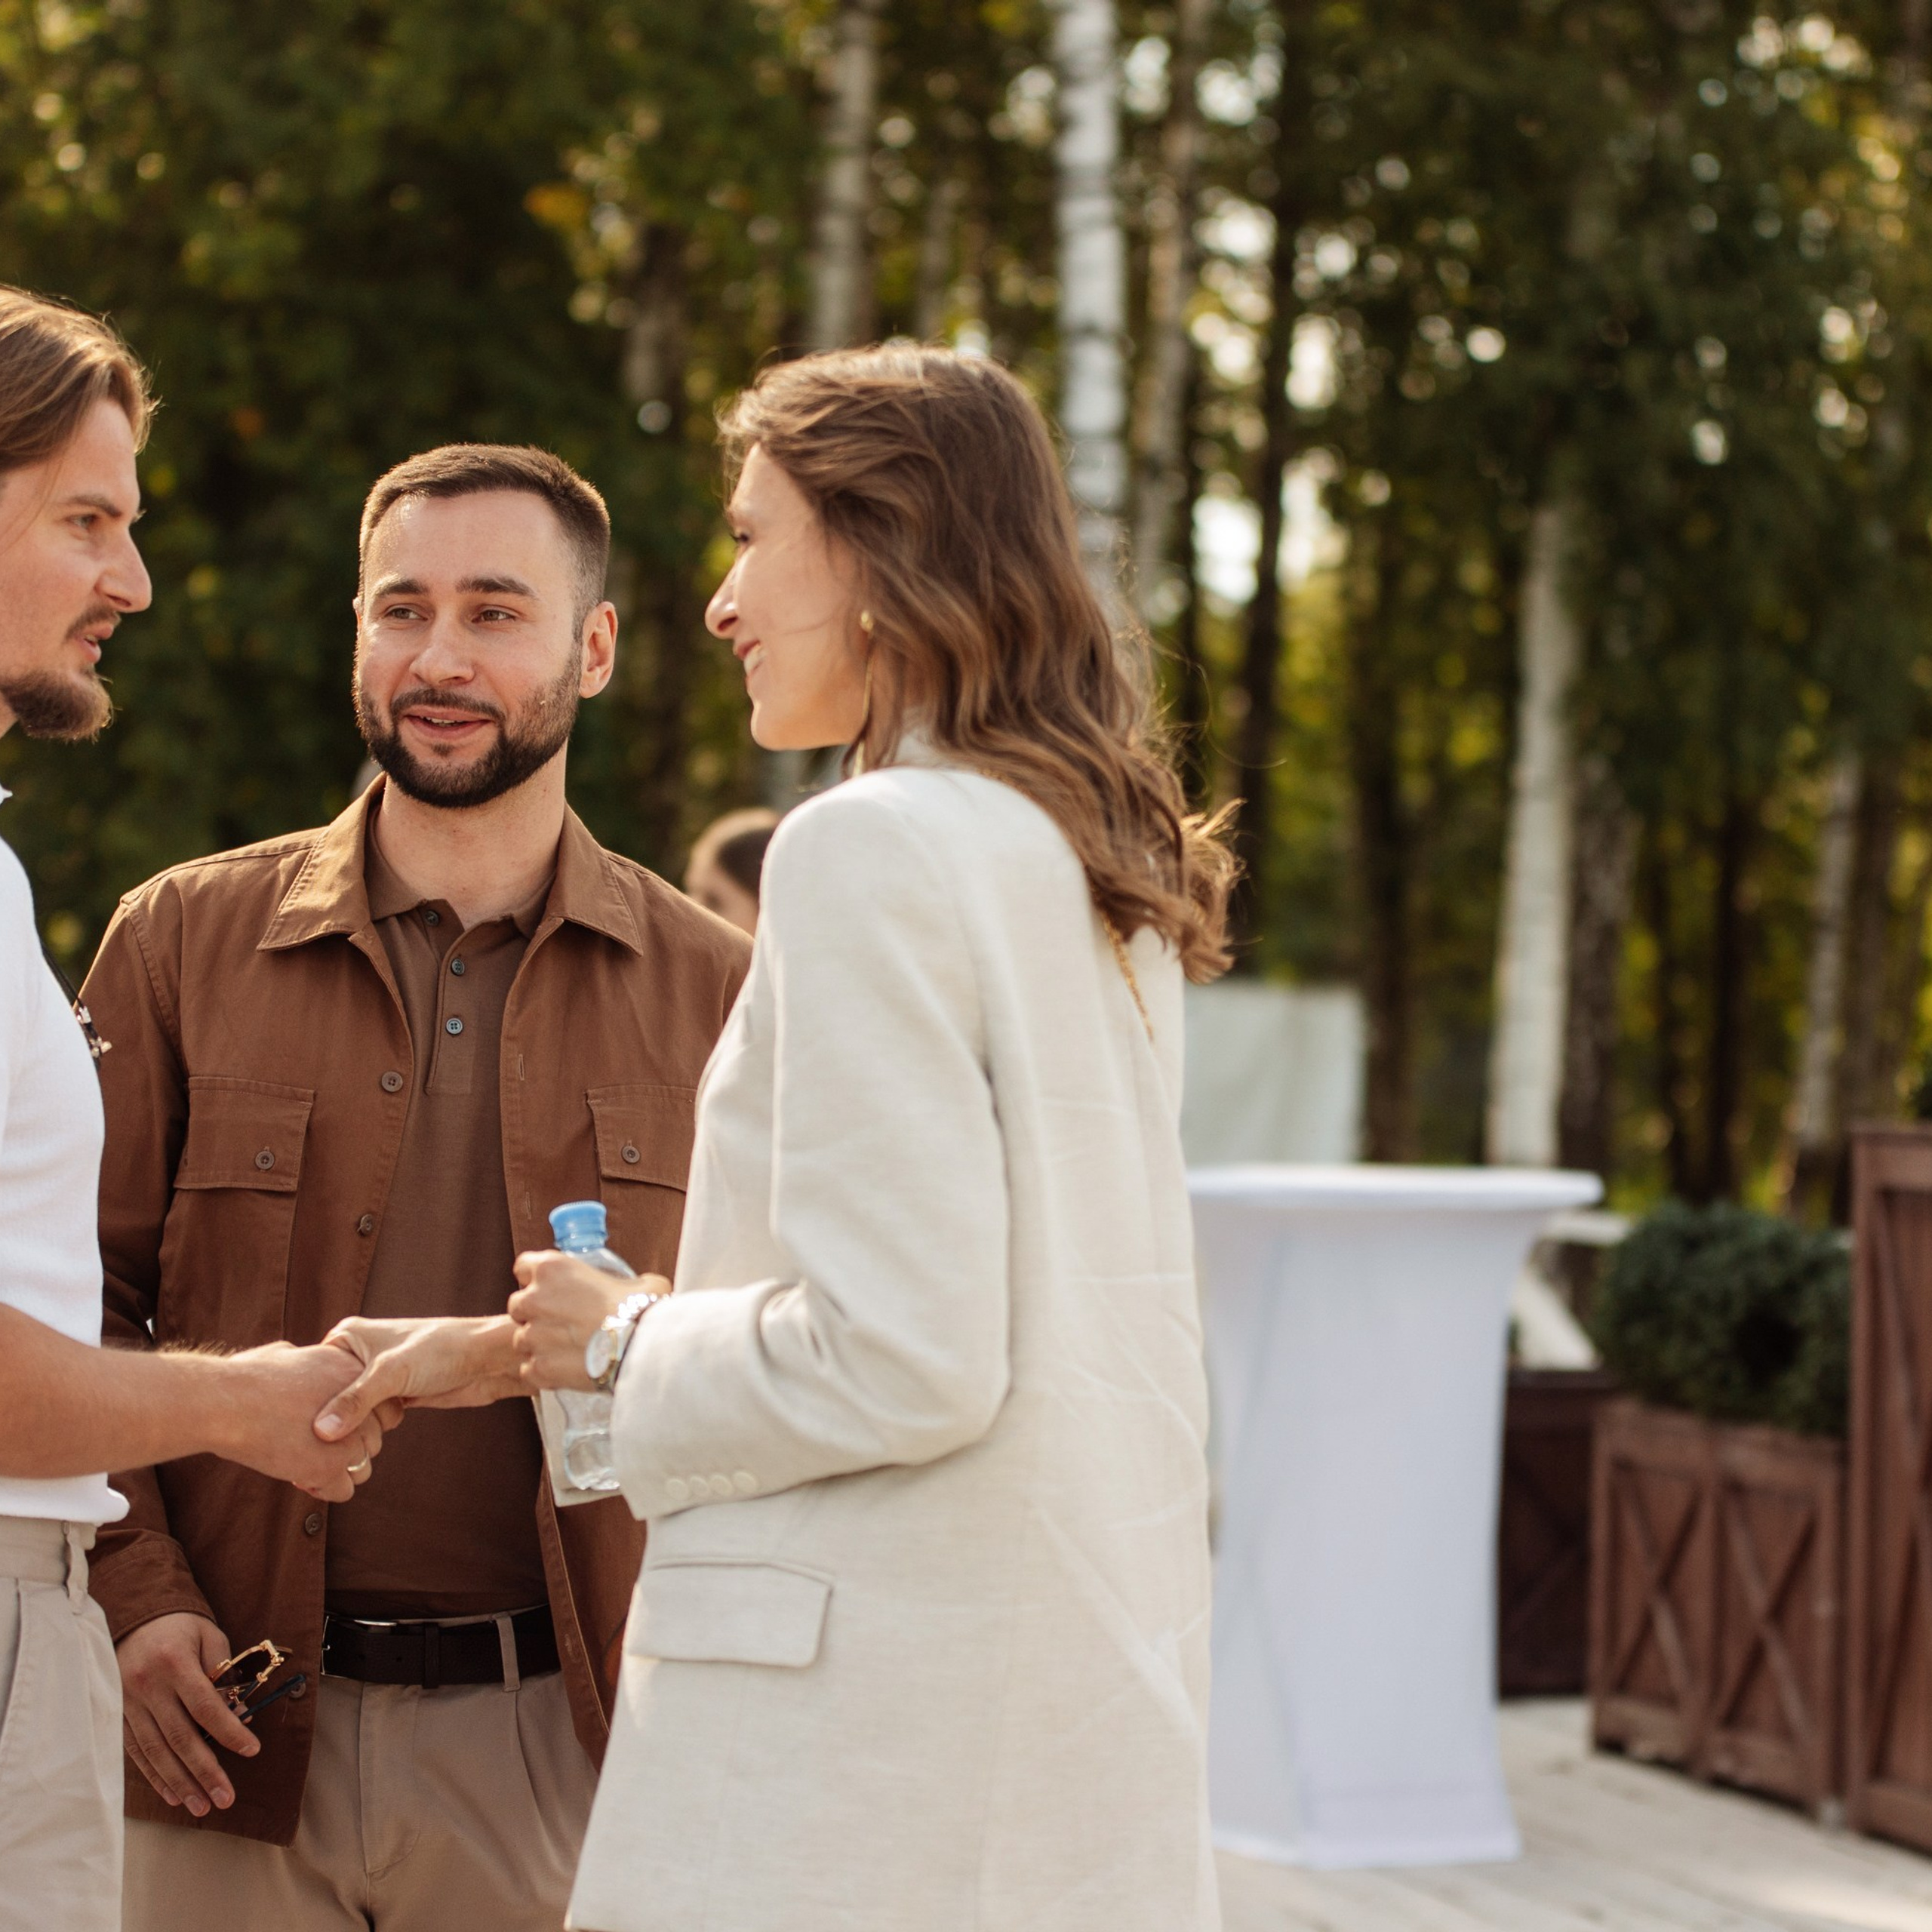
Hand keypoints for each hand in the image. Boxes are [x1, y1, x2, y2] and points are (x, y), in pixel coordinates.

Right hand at [117, 1612, 257, 1816]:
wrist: (136, 1618)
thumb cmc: (182, 1627)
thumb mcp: (210, 1637)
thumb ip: (224, 1675)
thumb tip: (240, 1717)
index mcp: (174, 1663)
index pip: (205, 1706)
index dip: (229, 1731)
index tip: (252, 1751)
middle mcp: (148, 1686)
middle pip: (180, 1737)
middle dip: (205, 1771)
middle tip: (225, 1798)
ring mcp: (128, 1704)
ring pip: (157, 1751)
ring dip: (180, 1783)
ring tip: (202, 1806)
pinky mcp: (118, 1716)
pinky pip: (137, 1752)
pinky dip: (156, 1775)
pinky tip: (173, 1794)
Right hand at [215, 1343, 387, 1501]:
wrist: (225, 1401)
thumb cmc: (245, 1378)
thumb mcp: (284, 1353)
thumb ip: (305, 1360)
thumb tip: (297, 1357)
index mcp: (352, 1371)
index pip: (384, 1407)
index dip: (359, 1421)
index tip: (333, 1427)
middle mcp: (360, 1402)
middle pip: (374, 1438)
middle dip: (346, 1447)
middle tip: (313, 1447)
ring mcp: (348, 1436)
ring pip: (363, 1467)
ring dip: (337, 1470)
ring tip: (305, 1462)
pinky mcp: (329, 1466)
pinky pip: (343, 1490)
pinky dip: (322, 1488)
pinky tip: (300, 1476)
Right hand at [314, 1316, 522, 1444]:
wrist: (486, 1361)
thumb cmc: (442, 1350)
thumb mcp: (391, 1372)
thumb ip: (355, 1400)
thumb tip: (321, 1431)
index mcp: (349, 1336)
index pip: (312, 1370)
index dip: (302, 1399)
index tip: (289, 1426)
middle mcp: (360, 1355)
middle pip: (328, 1393)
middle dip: (323, 1418)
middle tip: (306, 1446)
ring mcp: (378, 1377)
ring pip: (350, 1409)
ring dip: (345, 1429)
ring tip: (326, 1453)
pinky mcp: (395, 1396)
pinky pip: (369, 1419)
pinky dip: (364, 1432)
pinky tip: (353, 1450)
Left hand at [509, 1251, 660, 1391]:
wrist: (642, 1347)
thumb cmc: (641, 1309)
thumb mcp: (638, 1282)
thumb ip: (621, 1282)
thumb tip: (634, 1290)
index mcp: (552, 1269)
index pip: (524, 1266)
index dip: (536, 1278)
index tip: (550, 1289)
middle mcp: (534, 1299)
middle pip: (517, 1305)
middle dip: (535, 1314)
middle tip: (562, 1323)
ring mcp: (532, 1336)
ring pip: (522, 1340)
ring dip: (540, 1344)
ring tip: (569, 1350)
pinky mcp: (537, 1367)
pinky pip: (529, 1369)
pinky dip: (544, 1371)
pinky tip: (567, 1369)